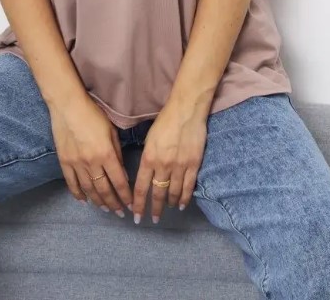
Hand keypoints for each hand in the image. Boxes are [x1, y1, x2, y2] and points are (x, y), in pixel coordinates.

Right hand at [49, 94, 132, 216]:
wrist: (68, 106)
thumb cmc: (93, 114)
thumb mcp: (111, 130)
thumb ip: (116, 152)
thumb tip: (122, 172)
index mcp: (106, 154)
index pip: (119, 181)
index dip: (125, 195)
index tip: (130, 204)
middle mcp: (92, 163)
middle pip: (104, 189)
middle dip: (113, 203)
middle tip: (119, 212)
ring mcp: (76, 164)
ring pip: (88, 190)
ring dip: (98, 201)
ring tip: (105, 208)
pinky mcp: (64, 162)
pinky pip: (71, 183)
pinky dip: (78, 194)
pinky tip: (84, 201)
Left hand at [132, 99, 206, 223]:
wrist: (186, 110)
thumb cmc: (165, 120)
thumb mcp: (149, 138)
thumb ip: (148, 157)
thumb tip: (146, 172)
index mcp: (148, 158)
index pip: (140, 188)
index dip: (138, 204)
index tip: (136, 216)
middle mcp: (162, 166)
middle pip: (157, 194)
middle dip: (154, 209)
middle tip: (153, 219)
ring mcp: (179, 167)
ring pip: (172, 192)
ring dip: (169, 203)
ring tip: (168, 209)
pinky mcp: (193, 165)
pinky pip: (188, 187)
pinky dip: (184, 198)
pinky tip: (181, 204)